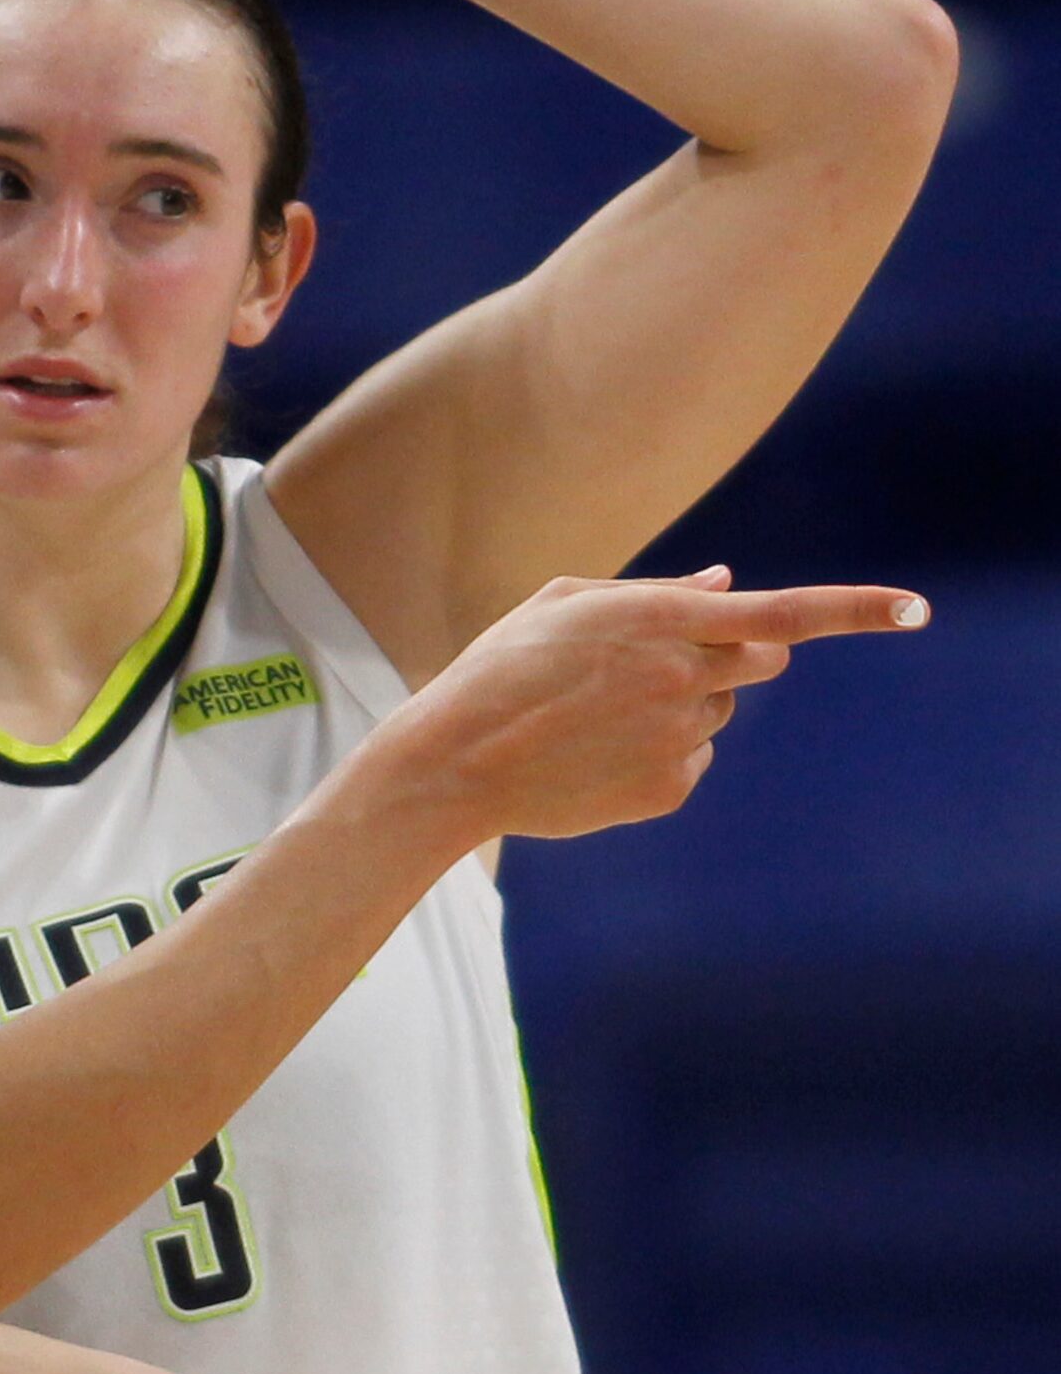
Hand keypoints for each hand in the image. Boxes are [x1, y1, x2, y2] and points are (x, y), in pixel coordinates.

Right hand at [398, 566, 929, 839]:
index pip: (784, 614)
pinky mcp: (670, 788)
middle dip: (734, 651)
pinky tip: (596, 750)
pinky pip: (693, 757)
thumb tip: (728, 585)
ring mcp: (680, 738)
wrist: (457, 760)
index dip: (858, 608)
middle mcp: (683, 680)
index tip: (916, 608)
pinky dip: (659, 750)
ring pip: (717, 709)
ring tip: (596, 712)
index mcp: (659, 622)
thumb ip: (656, 593)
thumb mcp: (564, 604)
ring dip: (681, 702)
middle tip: (660, 659)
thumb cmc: (501, 667)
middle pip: (762, 658)